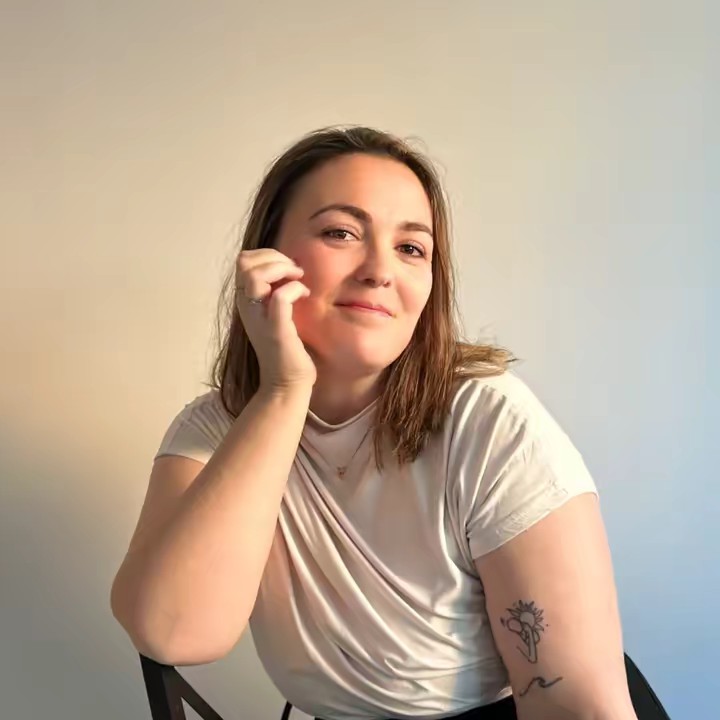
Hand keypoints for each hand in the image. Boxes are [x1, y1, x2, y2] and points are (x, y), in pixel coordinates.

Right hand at [234, 248, 316, 391]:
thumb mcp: (276, 313)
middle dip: (274, 257)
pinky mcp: (276, 329)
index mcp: (246, 301)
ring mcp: (259, 318)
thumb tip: (290, 267)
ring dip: (282, 269)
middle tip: (294, 271)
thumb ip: (275, 292)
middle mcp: (247, 307)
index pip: (243, 260)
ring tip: (298, 279)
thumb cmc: (287, 349)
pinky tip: (305, 295)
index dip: (267, 256)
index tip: (288, 269)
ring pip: (255, 275)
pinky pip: (281, 297)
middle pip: (244, 262)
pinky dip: (295, 289)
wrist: (287, 383)